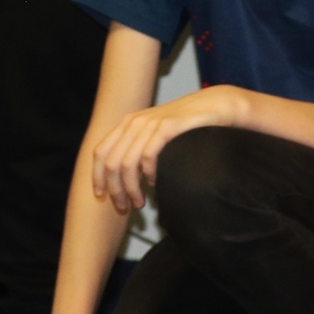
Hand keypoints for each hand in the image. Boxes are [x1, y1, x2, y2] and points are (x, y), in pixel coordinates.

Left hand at [92, 86, 244, 210]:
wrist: (216, 105)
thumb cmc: (188, 125)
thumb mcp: (157, 133)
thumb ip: (141, 148)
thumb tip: (129, 178)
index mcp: (128, 123)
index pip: (101, 152)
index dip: (97, 176)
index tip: (100, 196)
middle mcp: (135, 121)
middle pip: (112, 162)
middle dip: (115, 190)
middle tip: (123, 208)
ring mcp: (151, 123)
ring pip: (128, 163)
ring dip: (131, 189)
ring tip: (139, 203)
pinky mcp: (168, 126)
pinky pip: (148, 155)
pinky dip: (148, 174)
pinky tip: (154, 183)